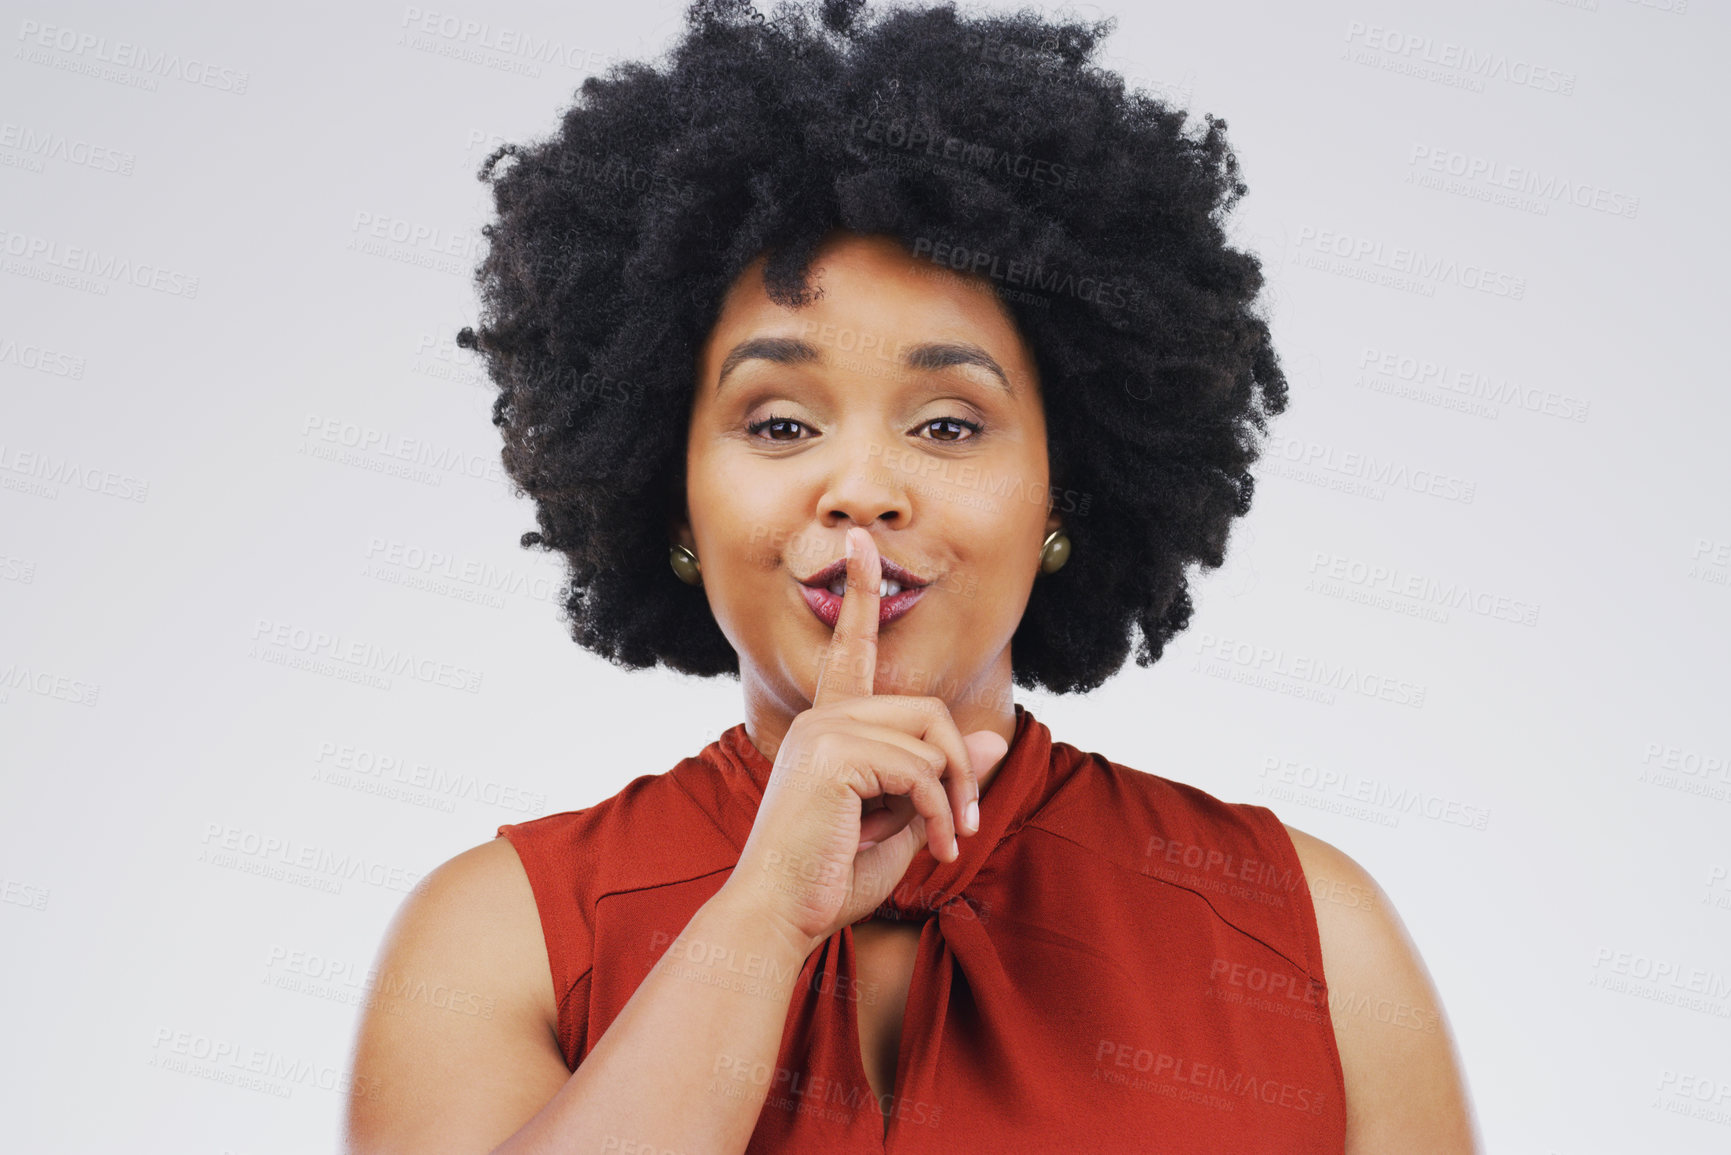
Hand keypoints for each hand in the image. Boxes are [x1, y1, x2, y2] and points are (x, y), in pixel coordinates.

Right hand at [724, 527, 1009, 953]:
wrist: (779, 916)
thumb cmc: (830, 882)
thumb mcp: (902, 826)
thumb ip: (940, 780)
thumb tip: (992, 739)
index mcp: (828, 727)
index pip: (851, 648)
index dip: (860, 592)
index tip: (863, 543)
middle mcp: (822, 718)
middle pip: (926, 709)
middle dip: (960, 767)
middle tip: (963, 827)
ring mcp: (824, 730)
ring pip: (930, 736)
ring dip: (953, 796)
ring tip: (945, 844)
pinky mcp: (833, 752)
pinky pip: (920, 767)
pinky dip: (939, 813)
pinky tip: (932, 849)